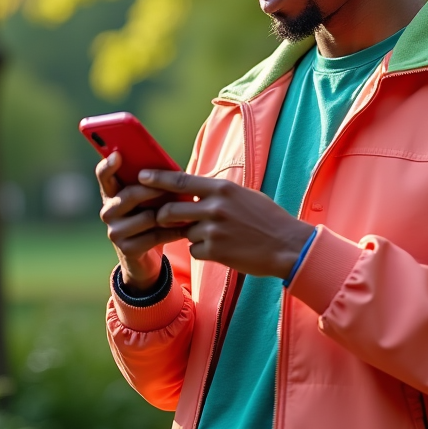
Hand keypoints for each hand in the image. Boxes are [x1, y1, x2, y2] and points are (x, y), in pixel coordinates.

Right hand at [96, 152, 186, 289]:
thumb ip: (152, 184)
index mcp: (112, 193)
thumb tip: (174, 171)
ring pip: (146, 217)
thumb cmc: (149, 215)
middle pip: (130, 195)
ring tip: (186, 210)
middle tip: (173, 188)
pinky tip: (186, 228)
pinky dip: (173, 231)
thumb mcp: (148, 199)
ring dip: (169, 214)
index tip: (118, 155)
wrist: (143, 255)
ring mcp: (115, 231)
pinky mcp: (127, 249)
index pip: (104, 175)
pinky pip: (155, 236)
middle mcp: (108, 211)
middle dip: (153, 191)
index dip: (108, 165)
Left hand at [141, 168, 314, 278]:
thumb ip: (217, 193)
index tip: (140, 176)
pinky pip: (195, 249)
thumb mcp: (243, 195)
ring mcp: (213, 230)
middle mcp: (215, 207)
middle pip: (170, 210)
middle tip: (164, 218)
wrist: (287, 245)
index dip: (157, 179)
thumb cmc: (267, 218)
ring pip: (184, 232)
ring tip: (216, 235)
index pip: (180, 180)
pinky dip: (203, 250)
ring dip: (191, 235)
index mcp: (222, 188)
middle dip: (163, 216)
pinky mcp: (215, 252)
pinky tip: (223, 249)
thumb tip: (194, 188)